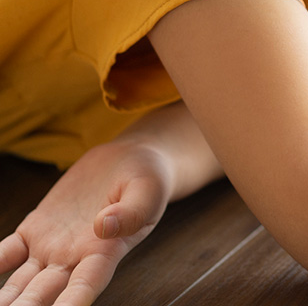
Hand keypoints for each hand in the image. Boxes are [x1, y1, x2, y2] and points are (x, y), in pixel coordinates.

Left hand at [0, 140, 169, 305]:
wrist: (128, 161)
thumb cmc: (147, 179)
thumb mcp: (148, 190)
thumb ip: (131, 210)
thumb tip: (103, 226)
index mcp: (106, 251)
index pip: (85, 284)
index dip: (71, 303)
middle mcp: (75, 257)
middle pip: (45, 293)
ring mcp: (51, 247)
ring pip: (21, 283)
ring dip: (6, 300)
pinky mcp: (35, 230)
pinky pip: (6, 254)